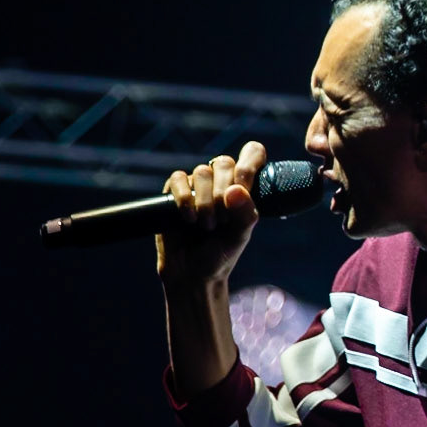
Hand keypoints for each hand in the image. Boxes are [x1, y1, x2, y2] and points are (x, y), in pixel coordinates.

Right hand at [155, 140, 267, 286]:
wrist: (193, 273)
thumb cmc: (221, 254)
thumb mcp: (239, 236)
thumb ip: (244, 213)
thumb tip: (236, 189)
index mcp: (243, 186)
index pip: (252, 153)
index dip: (249, 163)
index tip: (244, 187)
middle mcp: (221, 180)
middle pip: (224, 163)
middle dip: (223, 193)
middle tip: (222, 221)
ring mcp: (196, 184)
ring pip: (201, 172)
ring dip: (204, 201)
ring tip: (206, 225)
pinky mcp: (174, 191)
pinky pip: (178, 179)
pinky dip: (183, 198)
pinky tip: (187, 218)